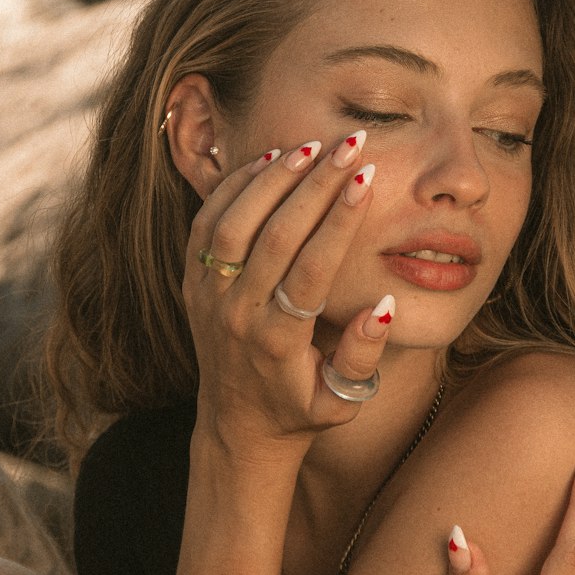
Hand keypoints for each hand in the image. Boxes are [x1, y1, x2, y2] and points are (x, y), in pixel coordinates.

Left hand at [182, 133, 388, 452]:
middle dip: (315, 184)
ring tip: (311, 145)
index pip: (310, 269)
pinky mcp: (191, 282)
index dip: (339, 221)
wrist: (237, 428)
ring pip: (232, 223)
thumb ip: (363, 356)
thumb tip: (382, 304)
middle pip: (273, 235)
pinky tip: (269, 160)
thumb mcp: (342, 401)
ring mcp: (207, 296)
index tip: (367, 179)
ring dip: (272, 178)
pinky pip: (205, 224)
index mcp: (277, 343)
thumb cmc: (299, 410)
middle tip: (350, 146)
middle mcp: (236, 315)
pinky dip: (234, 187)